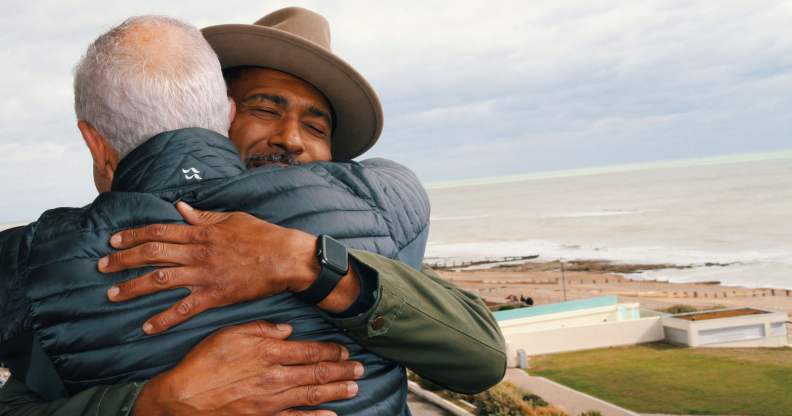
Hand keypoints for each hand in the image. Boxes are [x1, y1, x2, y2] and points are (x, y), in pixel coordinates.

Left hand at [99, 202, 359, 333]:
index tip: (113, 240)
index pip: (158, 231)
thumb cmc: (262, 235)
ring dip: (133, 288)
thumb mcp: (232, 218)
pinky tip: (147, 326)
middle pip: (151, 254)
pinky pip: (184, 309)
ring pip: (159, 281)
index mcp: (200, 232)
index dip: (132, 235)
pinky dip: (164, 318)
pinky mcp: (215, 296)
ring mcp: (204, 275)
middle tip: (101, 267)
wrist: (286, 257)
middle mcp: (196, 253)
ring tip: (112, 295)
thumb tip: (180, 209)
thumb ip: (203, 216)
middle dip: (122, 260)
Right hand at [133, 321, 362, 415]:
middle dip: (341, 370)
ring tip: (354, 388)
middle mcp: (276, 377)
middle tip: (360, 369)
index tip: (345, 350)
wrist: (181, 397)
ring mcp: (271, 401)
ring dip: (336, 391)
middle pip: (317, 372)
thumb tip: (287, 330)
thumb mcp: (231, 333)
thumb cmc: (203, 363)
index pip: (310, 351)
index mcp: (270, 352)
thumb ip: (262, 329)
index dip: (331, 350)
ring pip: (312, 395)